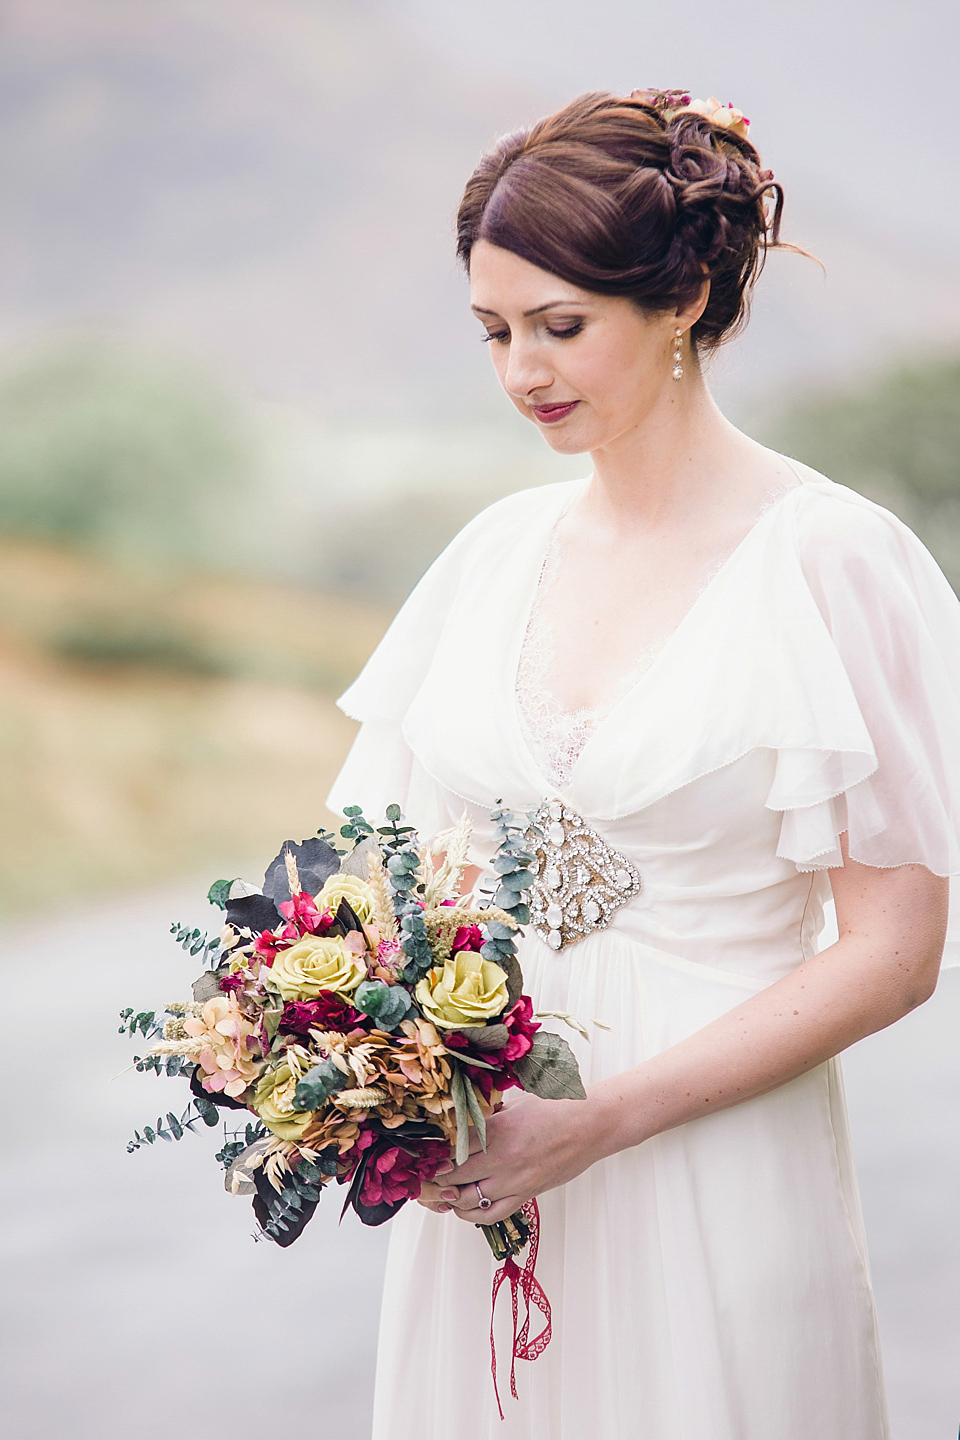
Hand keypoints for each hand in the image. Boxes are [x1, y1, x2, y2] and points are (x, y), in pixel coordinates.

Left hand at [418, 1087, 602, 1225]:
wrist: (592, 1124)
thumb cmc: (556, 1107)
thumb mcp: (515, 1103)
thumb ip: (487, 1117)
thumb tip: (459, 1123)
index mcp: (498, 1130)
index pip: (451, 1148)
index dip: (431, 1153)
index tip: (420, 1153)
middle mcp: (504, 1159)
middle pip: (454, 1175)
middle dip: (433, 1177)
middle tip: (422, 1174)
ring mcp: (516, 1181)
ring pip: (469, 1199)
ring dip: (448, 1197)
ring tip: (436, 1191)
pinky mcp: (527, 1194)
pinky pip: (491, 1213)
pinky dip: (471, 1214)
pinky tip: (461, 1206)